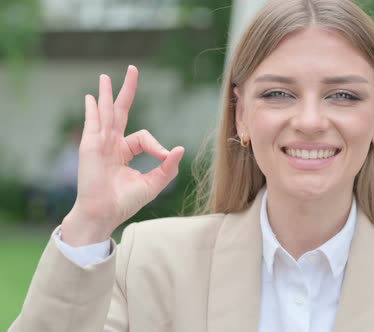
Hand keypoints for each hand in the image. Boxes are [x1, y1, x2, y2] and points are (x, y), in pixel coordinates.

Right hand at [61, 66, 184, 245]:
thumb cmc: (125, 202)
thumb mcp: (153, 183)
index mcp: (124, 152)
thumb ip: (167, 167)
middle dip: (126, 90)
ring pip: (105, 113)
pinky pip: (93, 124)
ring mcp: (99, 144)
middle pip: (120, 111)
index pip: (143, 137)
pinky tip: (91, 97)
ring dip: (106, 94)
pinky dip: (92, 110)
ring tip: (105, 76)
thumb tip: (180, 149)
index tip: (165, 156)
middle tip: (133, 69)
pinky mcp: (90, 147)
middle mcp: (111, 144)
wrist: (104, 214)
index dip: (157, 145)